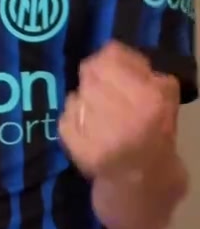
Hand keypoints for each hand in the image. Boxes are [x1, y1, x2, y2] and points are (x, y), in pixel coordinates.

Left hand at [58, 41, 179, 179]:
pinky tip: (88, 129)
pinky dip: (73, 120)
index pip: (109, 57)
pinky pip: (65, 119)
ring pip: (76, 96)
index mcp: (147, 98)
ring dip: (84, 101)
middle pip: (89, 75)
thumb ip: (141, 68)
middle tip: (105, 94)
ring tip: (99, 115)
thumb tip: (109, 52)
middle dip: (95, 82)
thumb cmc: (154, 129)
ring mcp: (97, 134)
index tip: (112, 69)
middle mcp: (122, 115)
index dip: (109, 60)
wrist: (142, 176)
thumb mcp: (164, 93)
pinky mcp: (78, 149)